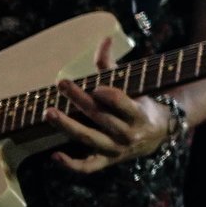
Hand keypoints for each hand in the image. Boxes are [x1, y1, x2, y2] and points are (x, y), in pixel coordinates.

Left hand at [47, 37, 170, 173]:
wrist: (156, 135)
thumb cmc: (139, 104)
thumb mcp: (133, 85)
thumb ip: (113, 65)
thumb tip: (104, 39)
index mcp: (138, 114)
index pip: (123, 103)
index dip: (109, 95)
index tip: (95, 86)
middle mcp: (128, 134)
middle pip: (100, 117)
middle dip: (79, 100)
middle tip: (62, 84)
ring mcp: (116, 150)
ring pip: (89, 139)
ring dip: (68, 126)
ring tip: (49, 112)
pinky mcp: (105, 161)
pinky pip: (87, 167)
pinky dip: (71, 164)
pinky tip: (54, 155)